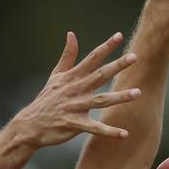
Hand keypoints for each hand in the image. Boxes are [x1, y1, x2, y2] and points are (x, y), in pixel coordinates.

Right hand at [10, 31, 140, 147]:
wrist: (30, 125)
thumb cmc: (46, 100)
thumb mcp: (56, 75)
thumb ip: (67, 55)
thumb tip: (72, 34)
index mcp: (72, 77)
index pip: (91, 58)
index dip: (105, 47)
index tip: (119, 36)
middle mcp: (76, 89)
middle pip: (100, 75)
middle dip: (117, 66)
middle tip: (134, 57)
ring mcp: (75, 107)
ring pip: (101, 100)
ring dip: (119, 97)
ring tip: (137, 93)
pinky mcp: (74, 125)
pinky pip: (95, 128)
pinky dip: (109, 131)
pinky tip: (124, 133)